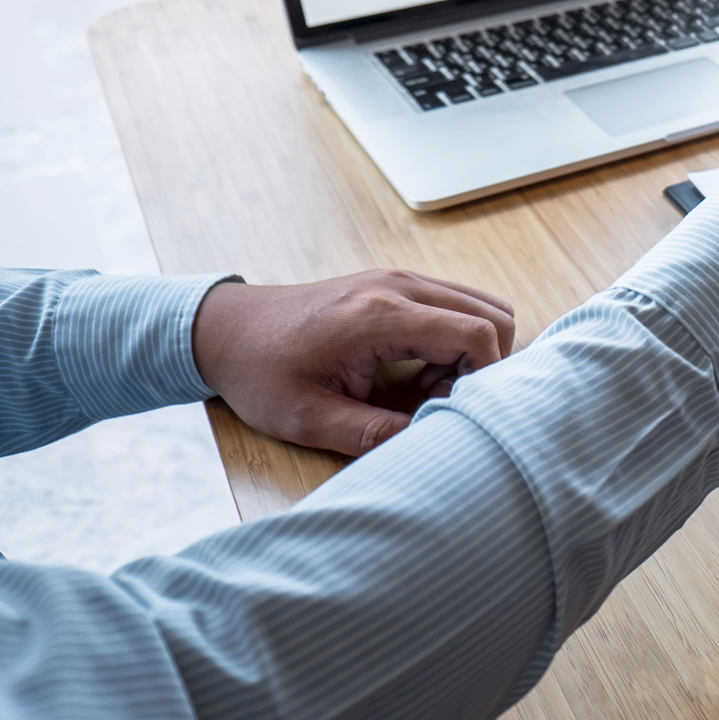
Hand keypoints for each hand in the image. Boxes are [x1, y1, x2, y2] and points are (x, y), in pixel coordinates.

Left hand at [192, 270, 515, 455]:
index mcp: (380, 315)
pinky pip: (456, 303)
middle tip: (440, 398)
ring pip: (481, 305)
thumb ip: (373, 434)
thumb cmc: (260, 372)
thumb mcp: (308, 419)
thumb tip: (432, 441)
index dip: (485, 376)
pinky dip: (456, 336)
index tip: (451, 407)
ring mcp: (399, 278)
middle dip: (485, 364)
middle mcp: (398, 285)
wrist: (225, 329)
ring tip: (428, 385)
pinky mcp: (395, 283)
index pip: (477, 332)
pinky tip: (418, 367)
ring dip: (473, 349)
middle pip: (493, 314)